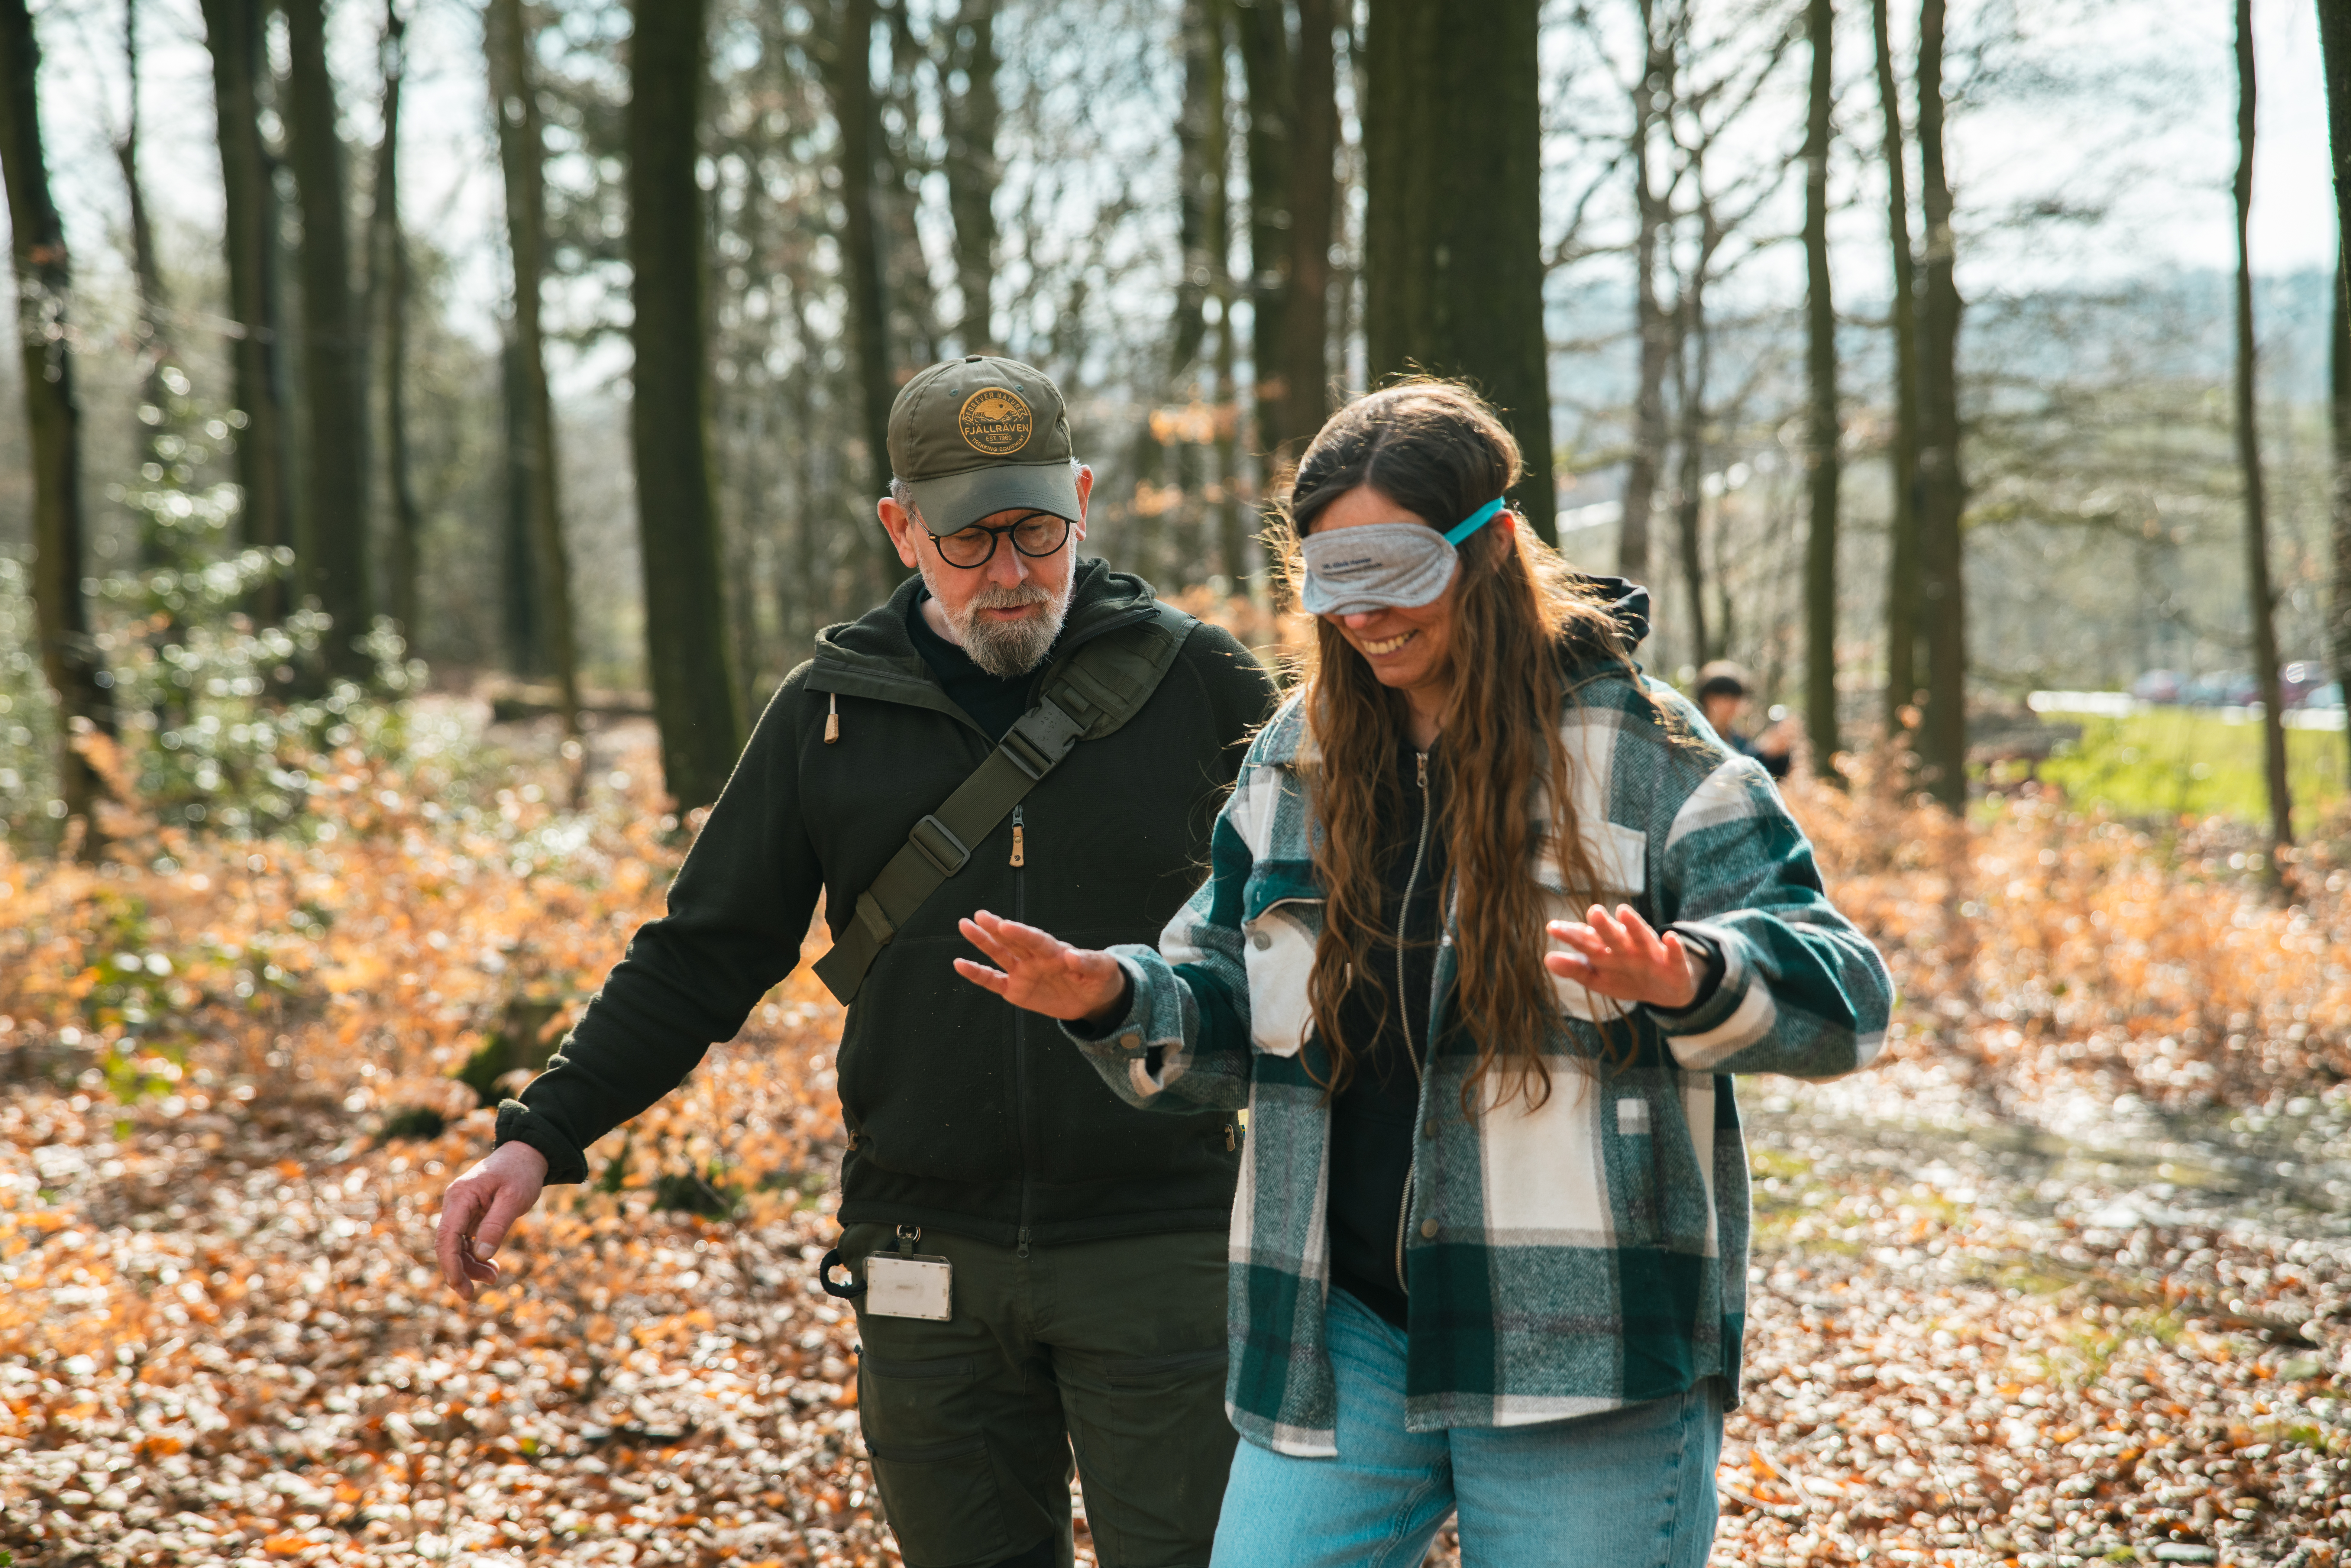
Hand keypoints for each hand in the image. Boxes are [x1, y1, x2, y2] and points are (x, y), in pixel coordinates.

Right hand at [434, 1140, 547, 1301]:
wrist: (526, 1154)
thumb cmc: (522, 1173)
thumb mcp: (514, 1198)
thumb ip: (496, 1225)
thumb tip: (480, 1256)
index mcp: (460, 1196)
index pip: (447, 1236)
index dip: (450, 1264)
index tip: (460, 1286)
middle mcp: (455, 1203)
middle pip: (447, 1245)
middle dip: (458, 1271)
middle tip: (471, 1294)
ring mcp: (461, 1209)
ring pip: (456, 1246)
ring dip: (470, 1266)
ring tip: (493, 1277)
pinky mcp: (469, 1215)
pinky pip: (466, 1240)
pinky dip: (475, 1256)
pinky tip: (490, 1266)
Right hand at [955, 910, 1127, 1024]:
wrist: (1093, 998)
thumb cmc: (1098, 977)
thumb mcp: (1102, 969)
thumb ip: (1088, 962)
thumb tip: (1072, 956)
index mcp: (1055, 951)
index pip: (1037, 940)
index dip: (1022, 933)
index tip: (1007, 925)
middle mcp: (1034, 957)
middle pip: (1013, 941)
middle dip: (996, 928)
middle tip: (980, 915)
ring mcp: (1023, 972)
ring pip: (999, 954)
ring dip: (982, 941)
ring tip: (966, 926)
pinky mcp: (1016, 989)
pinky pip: (993, 981)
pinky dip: (977, 974)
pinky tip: (961, 964)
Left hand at [1544, 904, 1703, 1009]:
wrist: (1665, 990)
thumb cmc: (1626, 977)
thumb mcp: (1599, 978)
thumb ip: (1575, 969)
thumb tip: (1547, 959)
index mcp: (1607, 951)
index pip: (1587, 941)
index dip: (1571, 935)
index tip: (1552, 928)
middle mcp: (1627, 947)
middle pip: (1613, 935)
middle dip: (1603, 925)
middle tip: (1592, 911)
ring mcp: (1651, 953)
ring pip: (1642, 937)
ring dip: (1634, 925)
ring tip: (1624, 911)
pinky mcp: (1674, 963)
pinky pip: (1675, 955)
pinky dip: (1674, 947)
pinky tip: (1670, 938)